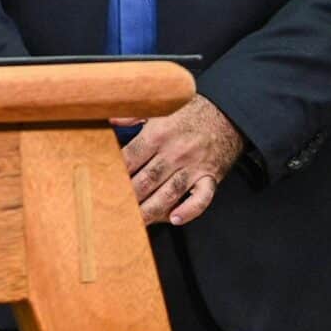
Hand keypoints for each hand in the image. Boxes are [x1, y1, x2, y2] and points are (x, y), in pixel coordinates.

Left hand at [122, 95, 244, 225]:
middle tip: (113, 209)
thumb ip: (133, 115)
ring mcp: (194, 167)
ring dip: (151, 210)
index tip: (102, 184)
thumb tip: (110, 119)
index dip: (114, 173)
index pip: (130, 158)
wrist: (228, 114)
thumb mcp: (160, 108)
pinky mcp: (210, 177)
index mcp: (158, 134)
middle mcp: (175, 153)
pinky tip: (176, 219)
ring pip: (168, 193)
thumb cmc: (191, 111)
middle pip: (146, 180)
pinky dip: (190, 210)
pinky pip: (202, 198)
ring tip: (135, 222)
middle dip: (128, 196)